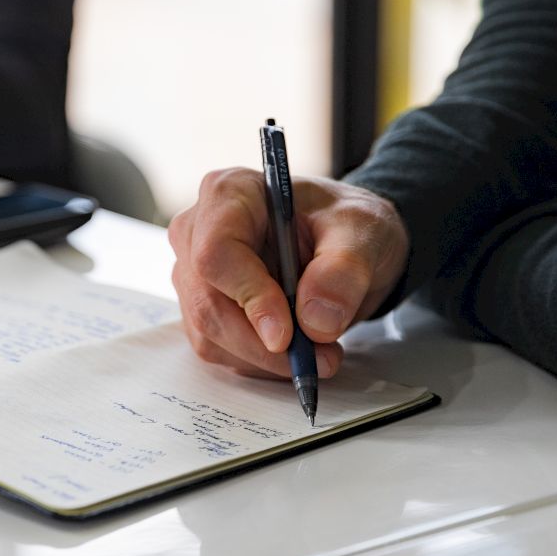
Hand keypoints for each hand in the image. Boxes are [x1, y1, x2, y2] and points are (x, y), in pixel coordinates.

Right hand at [169, 167, 408, 378]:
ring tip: (319, 352)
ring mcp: (192, 272)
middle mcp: (197, 231)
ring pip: (209, 334)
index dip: (248, 298)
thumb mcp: (364, 232)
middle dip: (262, 344)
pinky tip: (293, 349)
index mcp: (229, 193)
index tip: (287, 336)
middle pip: (207, 303)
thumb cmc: (343, 224)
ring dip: (264, 358)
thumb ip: (344, 270)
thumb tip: (315, 321)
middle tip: (319, 357)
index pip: (215, 253)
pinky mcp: (200, 306)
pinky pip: (217, 349)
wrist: (343, 242)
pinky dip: (258, 362)